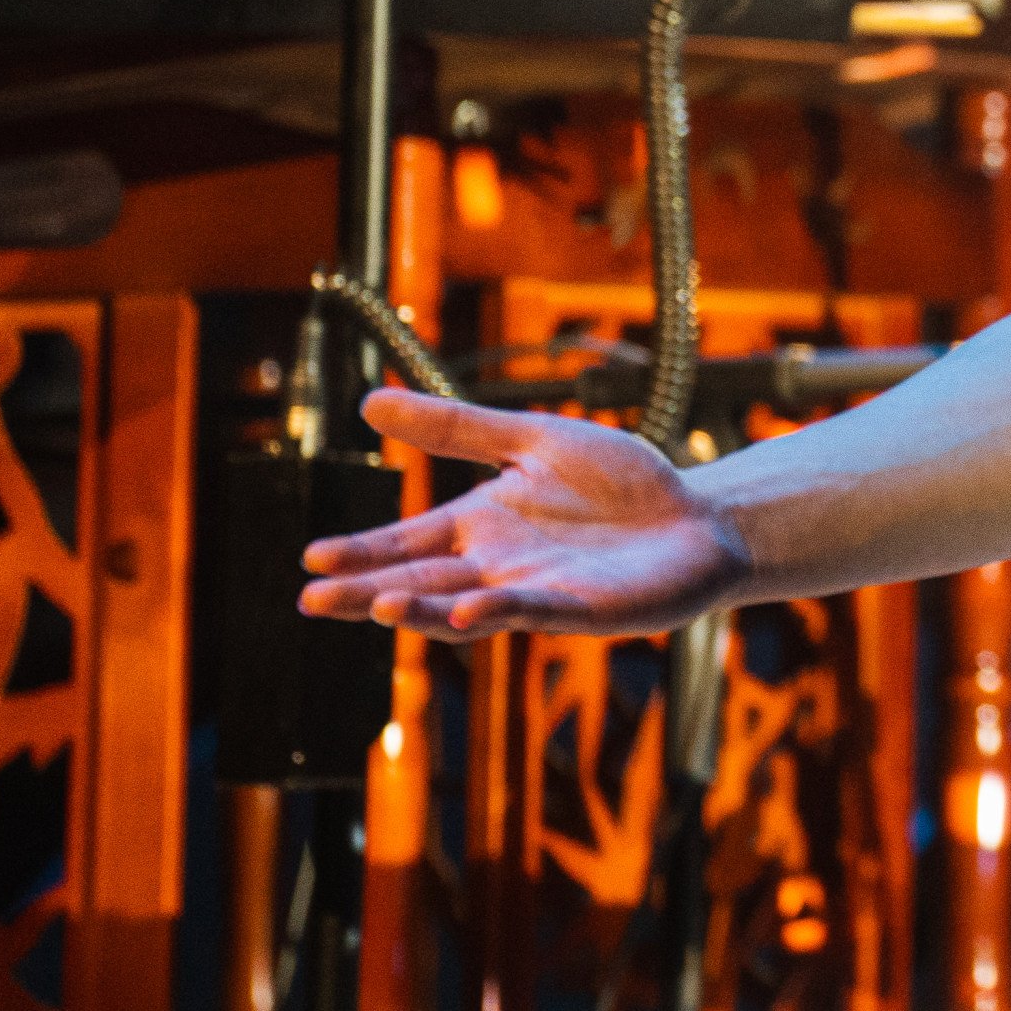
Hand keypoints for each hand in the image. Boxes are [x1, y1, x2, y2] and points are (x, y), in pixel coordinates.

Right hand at [299, 388, 747, 637]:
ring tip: (380, 603)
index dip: (361, 551)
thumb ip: (455, 428)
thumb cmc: (620, 482)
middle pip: (420, 581)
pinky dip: (498, 609)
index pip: (405, 541)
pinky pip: (532, 609)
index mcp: (479, 525)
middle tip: (313, 599)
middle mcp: (496, 565)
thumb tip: (369, 401)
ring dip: (422, 609)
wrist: (698, 516)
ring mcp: (535, 591)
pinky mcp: (581, 609)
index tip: (313, 558)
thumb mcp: (531, 439)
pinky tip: (467, 609)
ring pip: (464, 606)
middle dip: (367, 592)